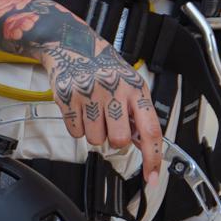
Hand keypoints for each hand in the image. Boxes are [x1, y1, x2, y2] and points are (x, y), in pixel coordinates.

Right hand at [41, 36, 164, 182]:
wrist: (72, 43)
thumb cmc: (104, 66)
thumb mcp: (129, 83)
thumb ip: (137, 112)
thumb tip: (145, 145)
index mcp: (135, 88)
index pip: (151, 130)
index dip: (152, 158)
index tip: (151, 178)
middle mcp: (115, 90)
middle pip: (119, 141)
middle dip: (113, 138)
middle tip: (109, 122)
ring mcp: (90, 93)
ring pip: (95, 140)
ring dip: (94, 132)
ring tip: (92, 109)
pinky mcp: (68, 98)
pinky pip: (76, 133)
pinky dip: (77, 127)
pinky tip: (79, 108)